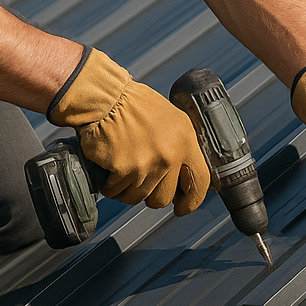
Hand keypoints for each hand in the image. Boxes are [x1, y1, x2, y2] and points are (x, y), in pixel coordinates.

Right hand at [47, 48, 209, 214]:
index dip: (191, 200)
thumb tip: (182, 174)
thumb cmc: (132, 104)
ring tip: (120, 169)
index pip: (200, 181)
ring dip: (126, 189)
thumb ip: (179, 146)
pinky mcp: (126, 170)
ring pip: (138, 197)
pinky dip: (109, 185)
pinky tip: (109, 168)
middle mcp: (171, 154)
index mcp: (186, 140)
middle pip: (164, 197)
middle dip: (149, 194)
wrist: (105, 98)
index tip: (182, 207)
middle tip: (138, 178)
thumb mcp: (170, 119)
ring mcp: (149, 164)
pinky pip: (116, 191)